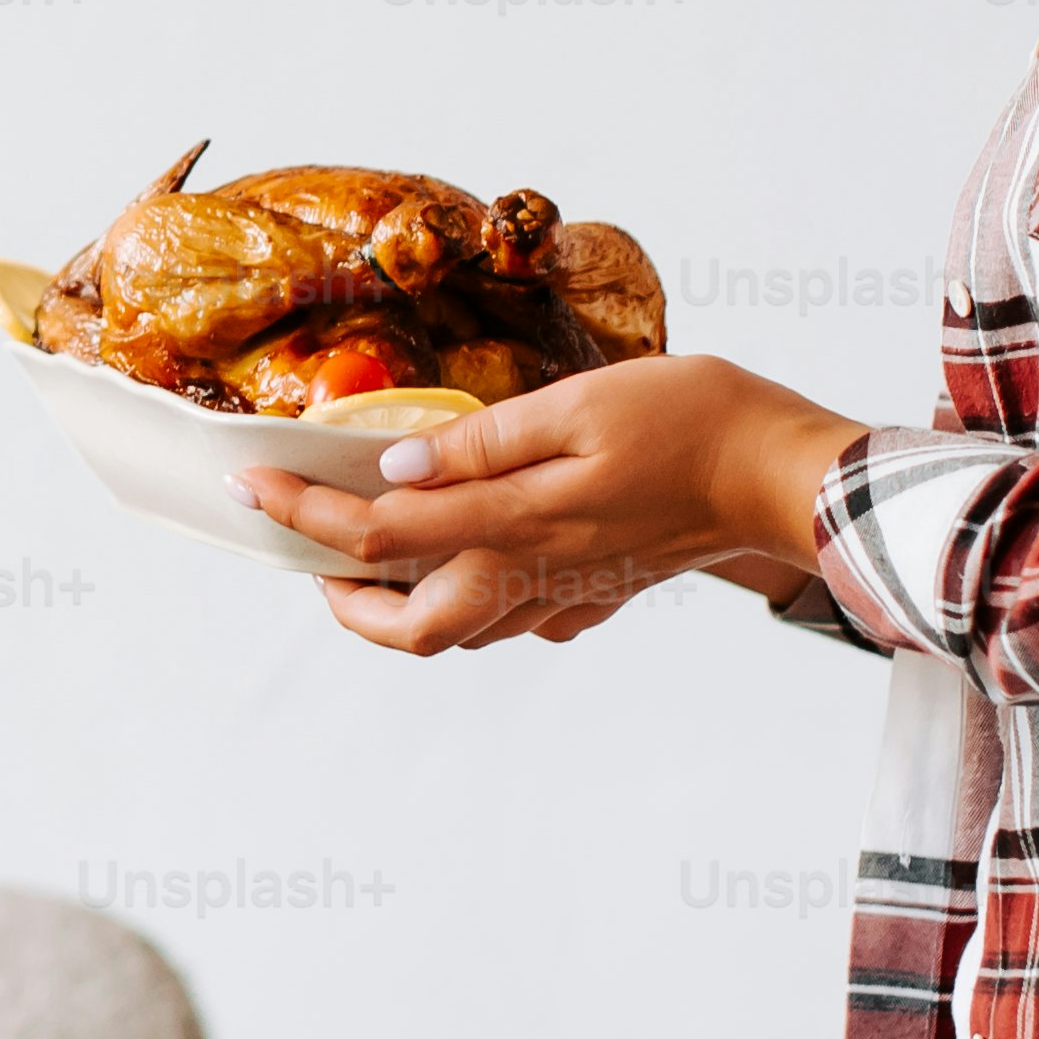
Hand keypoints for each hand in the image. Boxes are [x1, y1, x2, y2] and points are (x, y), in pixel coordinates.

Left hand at [240, 353, 865, 656]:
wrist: (787, 476)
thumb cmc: (692, 421)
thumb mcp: (581, 406)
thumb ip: (482, 444)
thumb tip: (397, 466)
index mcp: (514, 525)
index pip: (378, 534)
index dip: (303, 513)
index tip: (251, 487)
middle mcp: (532, 577)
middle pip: (410, 629)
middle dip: (344, 602)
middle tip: (310, 550)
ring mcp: (568, 595)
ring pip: (459, 632)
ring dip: (401, 605)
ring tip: (372, 551)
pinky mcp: (599, 593)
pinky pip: (513, 618)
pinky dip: (470, 596)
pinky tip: (472, 551)